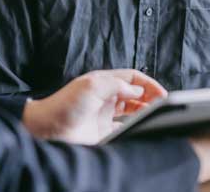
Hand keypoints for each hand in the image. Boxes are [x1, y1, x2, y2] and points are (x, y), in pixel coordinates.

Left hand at [23, 69, 166, 143]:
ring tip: (155, 115)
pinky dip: (135, 128)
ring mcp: (105, 115)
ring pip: (132, 111)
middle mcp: (106, 97)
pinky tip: (141, 128)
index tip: (161, 93)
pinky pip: (125, 128)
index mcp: (104, 82)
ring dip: (145, 112)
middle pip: (135, 93)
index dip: (148, 84)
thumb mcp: (92, 86)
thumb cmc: (65, 105)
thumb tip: (137, 89)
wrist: (48, 131)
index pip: (133, 78)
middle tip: (162, 105)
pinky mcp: (103, 133)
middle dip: (150, 97)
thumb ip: (117, 84)